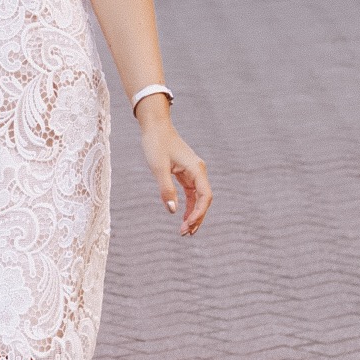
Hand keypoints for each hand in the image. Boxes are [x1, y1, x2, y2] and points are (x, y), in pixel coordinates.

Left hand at [140, 116, 211, 235]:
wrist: (155, 126)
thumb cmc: (156, 144)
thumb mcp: (158, 167)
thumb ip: (166, 189)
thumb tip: (173, 211)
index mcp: (196, 169)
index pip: (205, 196)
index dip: (199, 213)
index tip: (188, 225)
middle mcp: (198, 171)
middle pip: (204, 200)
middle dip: (197, 218)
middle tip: (185, 233)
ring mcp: (193, 173)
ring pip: (198, 198)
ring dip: (193, 214)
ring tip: (186, 231)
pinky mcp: (185, 173)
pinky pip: (191, 193)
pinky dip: (188, 206)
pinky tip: (183, 217)